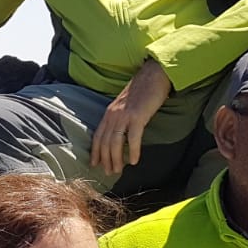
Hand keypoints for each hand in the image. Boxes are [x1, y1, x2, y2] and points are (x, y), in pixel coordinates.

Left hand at [90, 57, 171, 175]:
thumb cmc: (142, 90)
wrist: (153, 75)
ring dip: (116, 159)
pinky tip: (135, 161)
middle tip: (109, 173)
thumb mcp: (125, 105)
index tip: (95, 164)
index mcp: (109, 113)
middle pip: (105, 142)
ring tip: (118, 170)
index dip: (95, 152)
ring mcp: (125, 116)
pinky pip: (133, 138)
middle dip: (105, 160)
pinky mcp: (138, 116)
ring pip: (116, 143)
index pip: (98, 136)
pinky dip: (133, 151)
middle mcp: (113, 115)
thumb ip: (120, 118)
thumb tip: (120, 135)